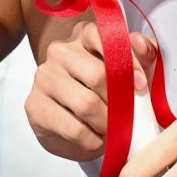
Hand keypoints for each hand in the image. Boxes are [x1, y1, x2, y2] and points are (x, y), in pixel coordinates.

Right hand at [23, 19, 160, 162]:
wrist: (75, 129)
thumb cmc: (106, 95)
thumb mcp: (130, 73)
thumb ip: (142, 54)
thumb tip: (138, 42)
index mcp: (83, 35)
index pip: (102, 36)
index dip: (126, 62)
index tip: (142, 86)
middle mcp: (59, 51)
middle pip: (97, 75)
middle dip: (119, 102)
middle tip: (128, 117)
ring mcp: (44, 77)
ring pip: (85, 103)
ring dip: (107, 124)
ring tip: (112, 130)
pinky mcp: (35, 106)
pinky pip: (73, 128)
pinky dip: (92, 140)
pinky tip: (95, 139)